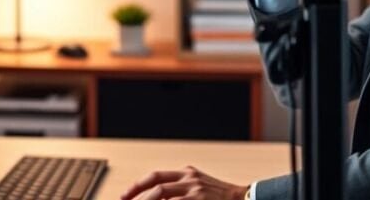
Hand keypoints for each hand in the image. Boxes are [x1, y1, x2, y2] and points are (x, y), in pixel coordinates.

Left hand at [121, 166, 246, 199]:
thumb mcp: (199, 186)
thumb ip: (180, 190)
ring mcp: (195, 190)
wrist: (245, 199)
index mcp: (187, 173)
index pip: (155, 176)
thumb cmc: (219, 197)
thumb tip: (156, 196)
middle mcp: (190, 178)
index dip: (137, 186)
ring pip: (161, 193)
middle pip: (155, 185)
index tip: (124, 196)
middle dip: (137, 197)